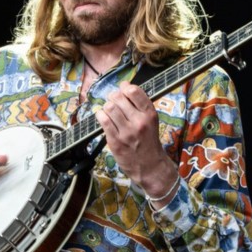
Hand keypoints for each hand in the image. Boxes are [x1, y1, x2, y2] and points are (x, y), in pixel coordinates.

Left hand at [95, 81, 178, 206]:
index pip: (134, 91)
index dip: (125, 88)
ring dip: (106, 107)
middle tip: (113, 102)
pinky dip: (100, 116)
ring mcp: (126, 132)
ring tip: (109, 111)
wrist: (150, 166)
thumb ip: (139, 104)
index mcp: (149, 114)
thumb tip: (124, 85)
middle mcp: (139, 122)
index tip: (123, 91)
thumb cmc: (149, 141)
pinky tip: (103, 117)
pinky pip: (103, 121)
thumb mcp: (151, 120)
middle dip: (113, 97)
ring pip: (109, 108)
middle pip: (118, 98)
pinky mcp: (116, 141)